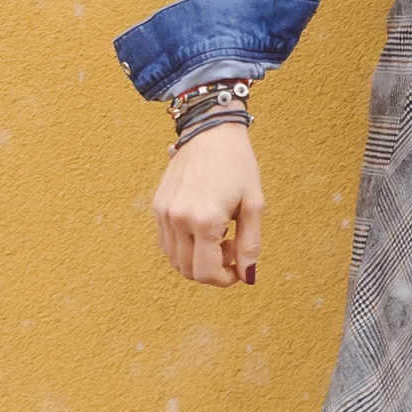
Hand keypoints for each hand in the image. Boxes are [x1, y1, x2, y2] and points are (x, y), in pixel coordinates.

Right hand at [152, 117, 262, 286]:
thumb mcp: (254, 203)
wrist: (211, 130)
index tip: (238, 270)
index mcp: (204, 220)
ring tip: (219, 235)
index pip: (206, 272)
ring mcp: (164, 213)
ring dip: (197, 259)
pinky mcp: (158, 206)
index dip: (224, 280)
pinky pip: (166, 242)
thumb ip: (250, 244)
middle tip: (232, 247)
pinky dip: (184, 247)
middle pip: (188, 271)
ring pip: (175, 260)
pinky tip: (202, 228)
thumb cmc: (238, 163)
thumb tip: (247, 276)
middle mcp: (179, 219)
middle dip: (213, 270)